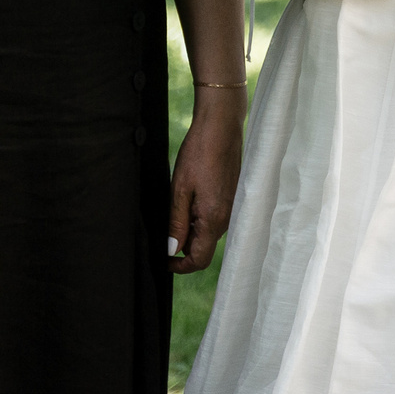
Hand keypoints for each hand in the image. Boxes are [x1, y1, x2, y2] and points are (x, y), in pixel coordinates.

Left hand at [168, 93, 245, 272]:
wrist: (221, 127)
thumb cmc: (200, 153)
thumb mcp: (180, 189)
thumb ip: (176, 222)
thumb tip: (172, 249)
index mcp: (213, 220)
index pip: (199, 260)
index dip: (180, 266)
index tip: (163, 259)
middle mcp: (227, 218)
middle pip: (203, 247)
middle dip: (182, 244)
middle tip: (163, 226)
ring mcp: (231, 208)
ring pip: (207, 232)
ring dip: (190, 228)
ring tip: (175, 204)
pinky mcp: (231, 198)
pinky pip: (214, 217)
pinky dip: (199, 216)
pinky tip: (189, 195)